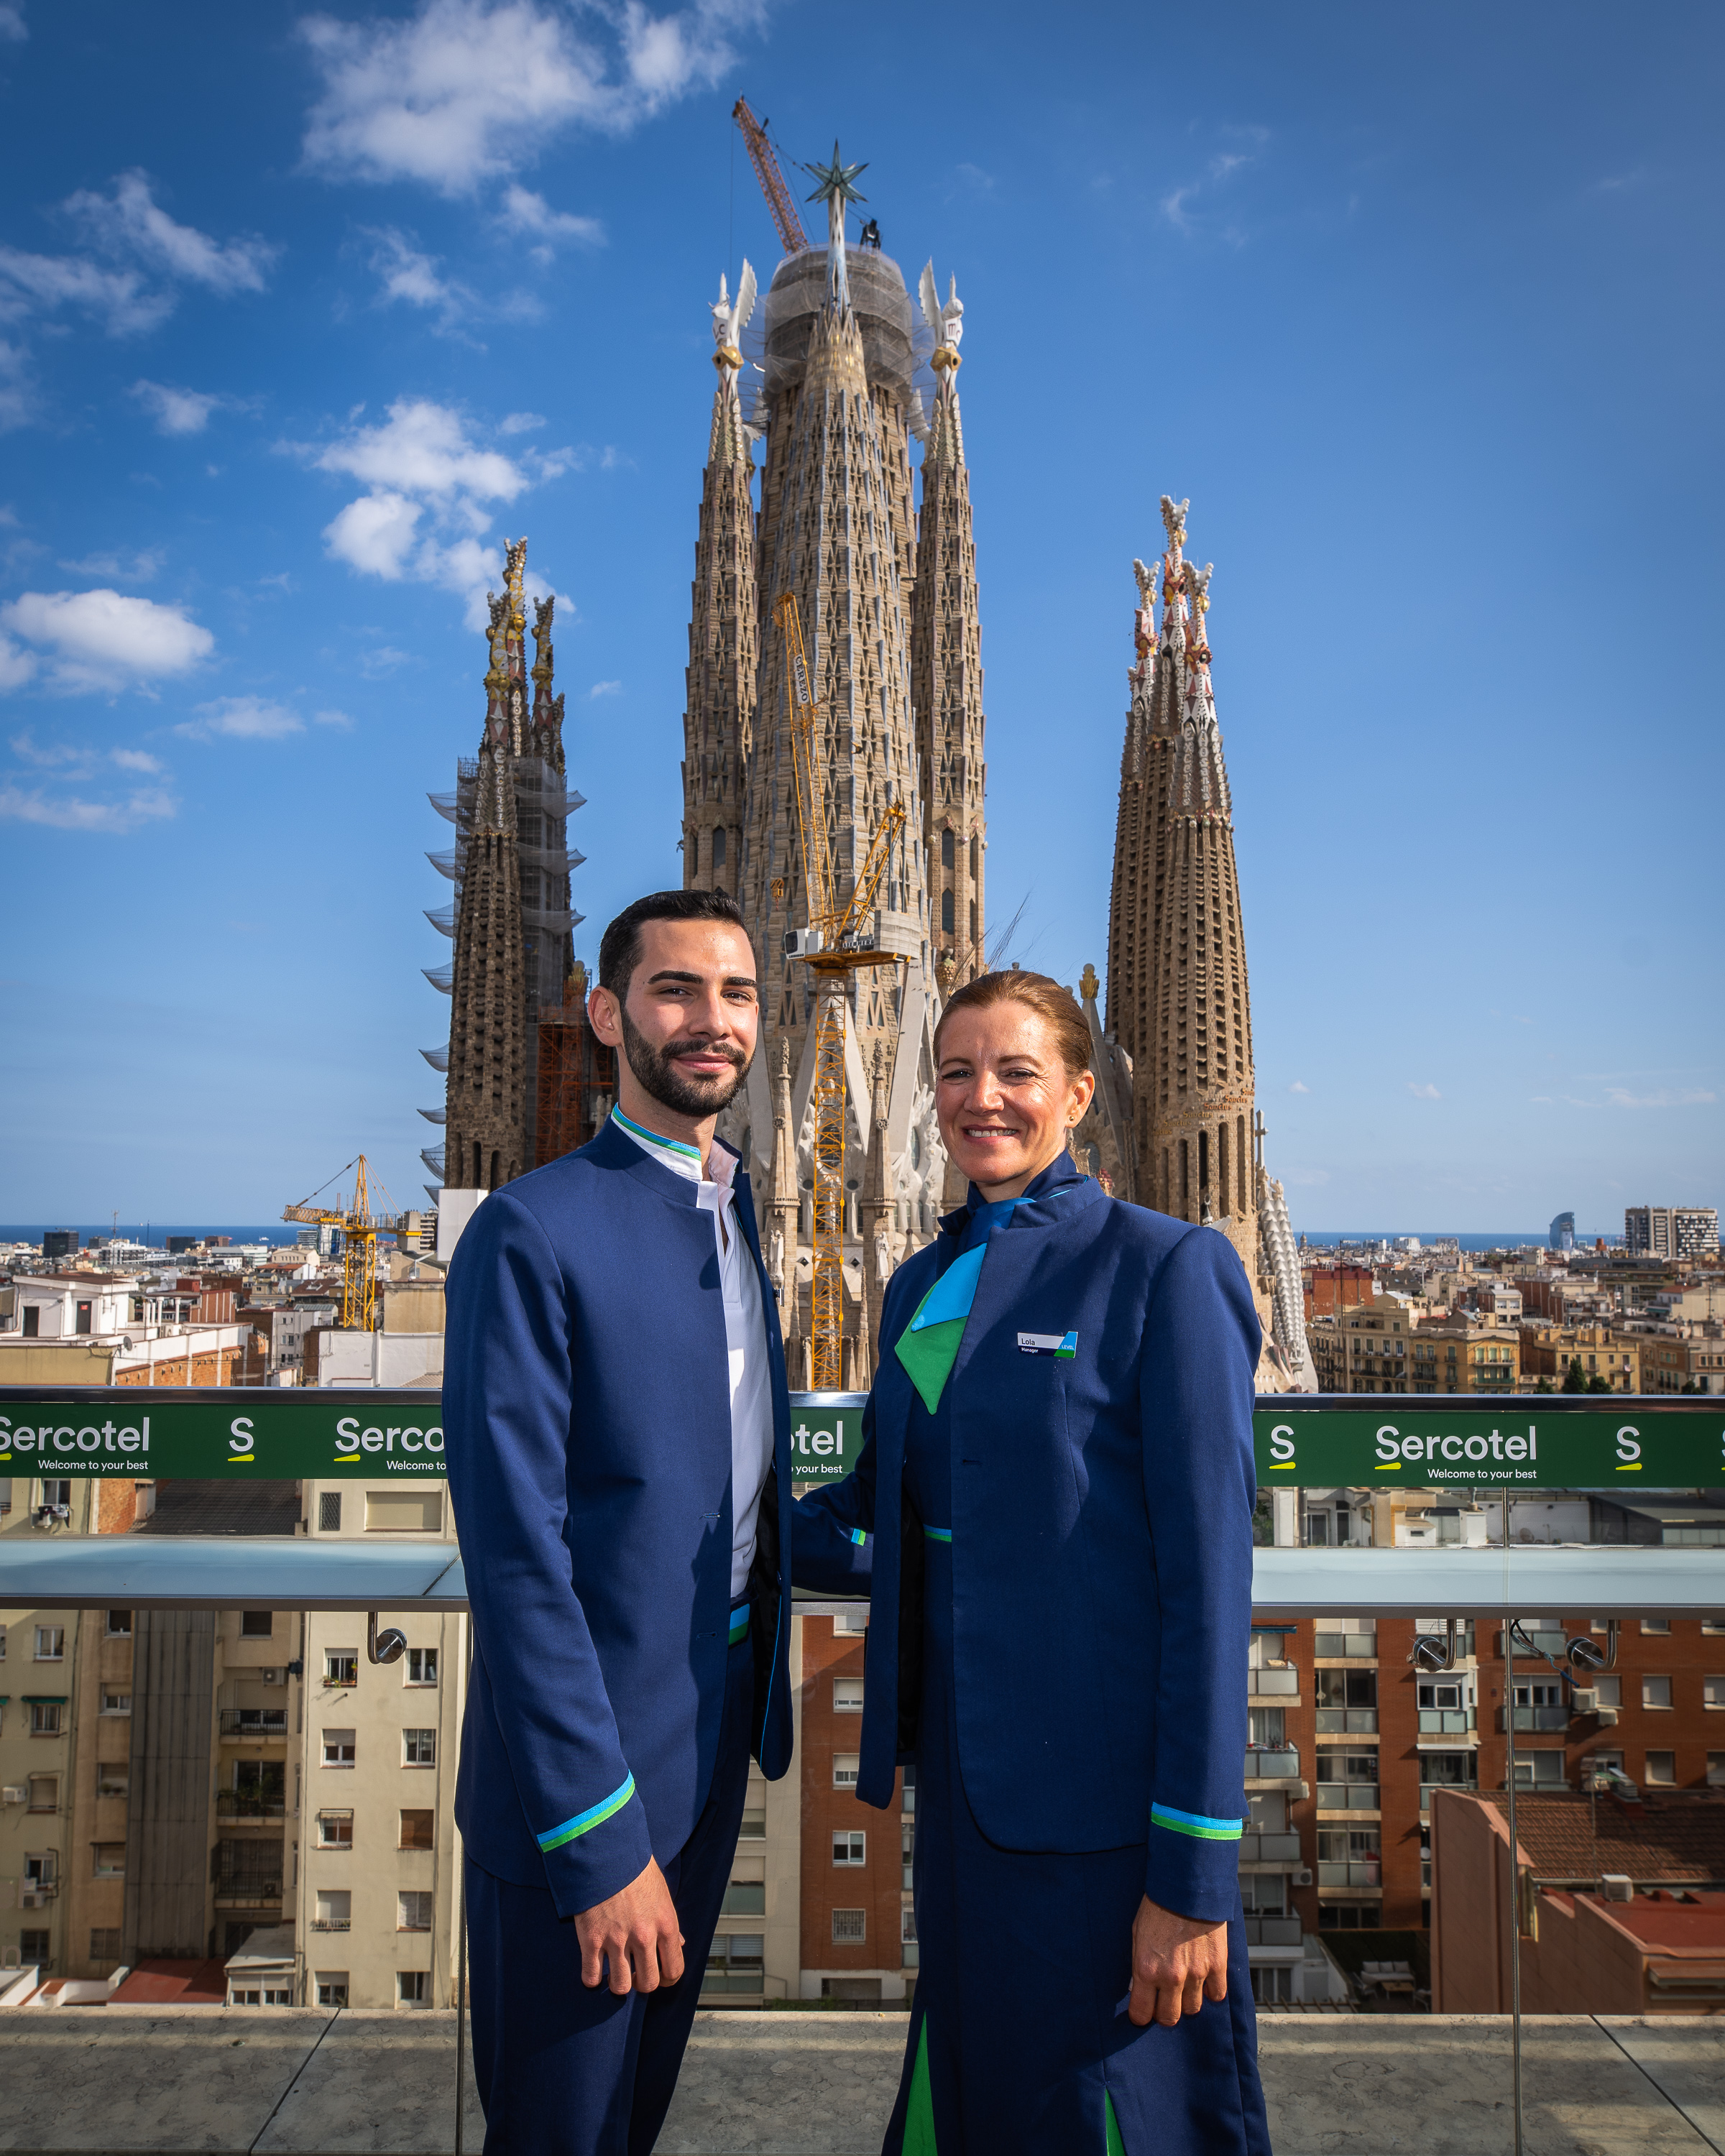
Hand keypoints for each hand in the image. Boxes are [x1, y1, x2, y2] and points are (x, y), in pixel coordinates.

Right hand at [574, 1859, 683, 1995]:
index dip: (667, 1979)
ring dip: (618, 1983)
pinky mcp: (591, 1939)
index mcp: (665, 1924)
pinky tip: (594, 1968)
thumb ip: (669, 1923)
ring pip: (620, 1987)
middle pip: (648, 1983)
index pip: (674, 1970)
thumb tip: (679, 1944)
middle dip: (642, 1983)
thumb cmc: (635, 1868)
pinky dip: (592, 1978)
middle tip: (635, 1975)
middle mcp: (643, 1936)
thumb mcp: (662, 1893)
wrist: (605, 1850)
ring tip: (615, 1972)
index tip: (659, 1977)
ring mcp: (616, 1940)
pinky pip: (592, 1977)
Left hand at [1127, 1895, 1226, 2027]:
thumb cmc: (1159, 1907)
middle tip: (1164, 2002)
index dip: (1141, 2015)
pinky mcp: (1217, 1966)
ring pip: (1193, 2009)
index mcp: (1146, 1969)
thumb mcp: (1137, 1934)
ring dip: (1188, 2001)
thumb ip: (1138, 1965)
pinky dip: (1211, 1991)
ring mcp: (1196, 1974)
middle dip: (1165, 2013)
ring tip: (1185, 1986)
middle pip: (1169, 2018)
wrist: (1187, 1887)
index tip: (1143, 2012)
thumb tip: (1137, 1988)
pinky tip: (1204, 1980)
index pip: (1141, 2013)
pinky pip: (1216, 1995)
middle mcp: (1171, 1977)